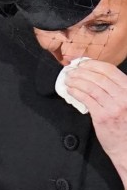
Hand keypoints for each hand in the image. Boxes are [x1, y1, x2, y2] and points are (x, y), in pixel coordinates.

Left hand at [64, 60, 126, 186]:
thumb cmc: (125, 127)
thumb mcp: (126, 103)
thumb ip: (117, 90)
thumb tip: (98, 79)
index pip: (110, 71)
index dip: (94, 64)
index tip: (83, 63)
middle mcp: (123, 96)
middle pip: (99, 76)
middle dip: (83, 70)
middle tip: (72, 69)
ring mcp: (113, 106)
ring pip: (92, 87)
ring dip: (77, 80)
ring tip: (68, 78)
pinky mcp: (102, 117)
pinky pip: (87, 99)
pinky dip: (77, 92)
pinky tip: (70, 89)